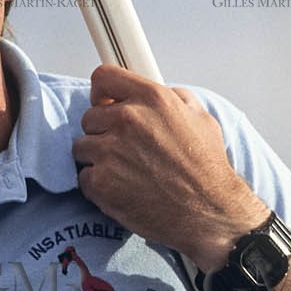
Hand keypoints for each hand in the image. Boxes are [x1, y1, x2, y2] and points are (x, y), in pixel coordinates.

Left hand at [71, 64, 267, 271]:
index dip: (102, 93)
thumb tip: (161, 92)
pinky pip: (83, 176)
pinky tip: (121, 188)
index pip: (103, 78)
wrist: (208, 213)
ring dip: (97, 158)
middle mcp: (128, 120)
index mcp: (152, 99)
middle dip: (103, 132)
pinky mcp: (100, 182)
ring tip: (125, 171)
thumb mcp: (201, 118)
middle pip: (89, 117)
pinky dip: (97, 184)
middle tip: (125, 150)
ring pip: (82, 146)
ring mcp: (110, 151)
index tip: (105, 104)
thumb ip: (175, 98)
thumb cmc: (207, 169)